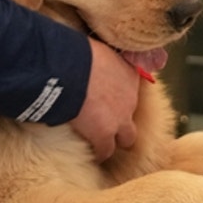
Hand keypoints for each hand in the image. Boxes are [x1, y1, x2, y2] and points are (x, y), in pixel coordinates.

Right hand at [70, 38, 138, 162]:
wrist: (70, 71)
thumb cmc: (78, 54)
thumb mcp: (99, 49)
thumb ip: (103, 59)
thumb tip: (93, 57)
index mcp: (130, 74)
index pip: (133, 88)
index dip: (121, 95)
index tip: (110, 98)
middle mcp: (131, 98)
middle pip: (133, 115)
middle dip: (123, 121)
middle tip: (108, 122)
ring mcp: (120, 119)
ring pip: (126, 138)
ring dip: (115, 139)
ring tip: (102, 143)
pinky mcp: (105, 135)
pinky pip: (105, 150)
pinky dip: (98, 152)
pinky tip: (90, 153)